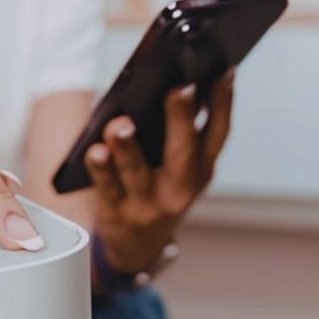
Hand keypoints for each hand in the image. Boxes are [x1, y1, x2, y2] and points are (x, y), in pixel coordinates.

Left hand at [84, 70, 234, 272]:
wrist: (138, 246)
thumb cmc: (158, 189)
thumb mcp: (180, 168)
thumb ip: (177, 133)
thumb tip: (162, 83)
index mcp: (201, 169)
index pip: (218, 132)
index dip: (223, 103)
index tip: (223, 72)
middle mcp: (180, 187)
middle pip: (183, 150)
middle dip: (181, 118)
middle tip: (179, 88)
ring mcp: (149, 203)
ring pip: (138, 172)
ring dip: (129, 147)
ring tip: (121, 125)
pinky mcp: (118, 213)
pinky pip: (106, 188)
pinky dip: (100, 169)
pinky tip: (94, 150)